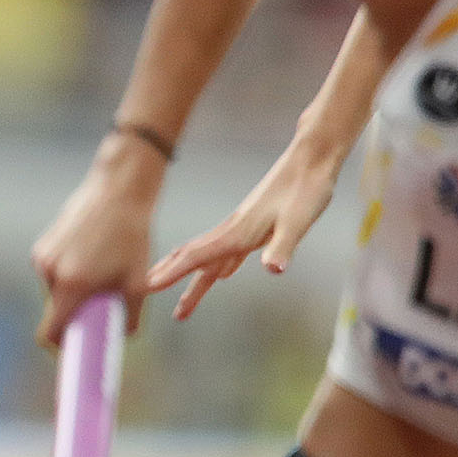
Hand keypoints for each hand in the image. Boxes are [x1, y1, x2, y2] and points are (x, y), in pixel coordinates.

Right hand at [32, 139, 163, 344]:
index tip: (73, 348)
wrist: (118, 191)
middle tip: (101, 303)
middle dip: (75, 313)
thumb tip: (123, 337)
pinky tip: (91, 255)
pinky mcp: (43, 244)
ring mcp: (43, 257)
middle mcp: (49, 273)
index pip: (49, 332)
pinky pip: (53, 271)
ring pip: (55, 290)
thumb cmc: (131, 237)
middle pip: (56, 311)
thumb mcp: (137, 282)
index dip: (60, 346)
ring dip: (73, 291)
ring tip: (101, 270)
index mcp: (71, 286)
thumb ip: (129, 317)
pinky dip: (69, 273)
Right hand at [147, 139, 345, 320]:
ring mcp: (242, 227)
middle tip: (145, 292)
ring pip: (208, 256)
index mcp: (239, 233)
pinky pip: (227, 252)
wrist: (312, 159)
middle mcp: (234, 230)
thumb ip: (282, 246)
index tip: (147, 287)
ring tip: (181, 297)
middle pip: (194, 257)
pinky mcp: (254, 225)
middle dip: (170, 276)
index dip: (172, 273)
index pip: (197, 256)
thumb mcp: (299, 222)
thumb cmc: (307, 190)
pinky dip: (217, 266)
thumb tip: (272, 270)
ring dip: (191, 276)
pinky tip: (221, 275)